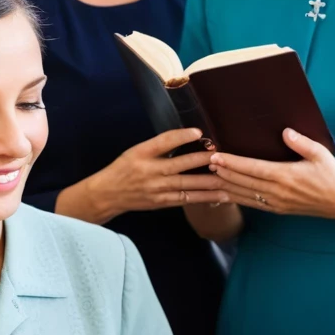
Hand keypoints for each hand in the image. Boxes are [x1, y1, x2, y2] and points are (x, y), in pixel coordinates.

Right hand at [83, 128, 227, 221]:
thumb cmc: (125, 168)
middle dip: (202, 160)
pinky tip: (217, 195)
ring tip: (226, 177)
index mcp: (142, 153)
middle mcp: (150, 171)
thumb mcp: (137, 150)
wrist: (108, 194)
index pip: (163, 141)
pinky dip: (202, 197)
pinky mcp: (162, 202)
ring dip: (208, 182)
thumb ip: (159, 145)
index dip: (181, 136)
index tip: (198, 131)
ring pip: (186, 185)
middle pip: (180, 165)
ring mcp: (157, 189)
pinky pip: (185, 199)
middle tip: (221, 155)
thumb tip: (189, 136)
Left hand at [208, 128, 334, 219]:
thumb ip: (301, 142)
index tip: (218, 157)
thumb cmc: (332, 175)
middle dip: (224, 172)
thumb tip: (285, 131)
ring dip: (227, 186)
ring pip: (245, 195)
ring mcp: (276, 203)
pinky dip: (237, 198)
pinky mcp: (278, 209)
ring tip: (211, 178)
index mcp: (286, 176)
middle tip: (207, 163)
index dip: (233, 163)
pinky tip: (226, 194)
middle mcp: (278, 191)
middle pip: (244, 181)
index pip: (253, 168)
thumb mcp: (320, 154)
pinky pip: (253, 204)